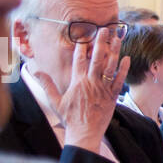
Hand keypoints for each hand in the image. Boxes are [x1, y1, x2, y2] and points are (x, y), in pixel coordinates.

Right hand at [33, 28, 130, 152]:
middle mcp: (91, 83)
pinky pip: (119, 80)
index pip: (79, 59)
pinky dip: (123, 69)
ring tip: (118, 38)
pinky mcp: (113, 97)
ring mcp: (103, 89)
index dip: (82, 46)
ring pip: (110, 66)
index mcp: (77, 82)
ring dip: (114, 51)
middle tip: (105, 29)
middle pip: (97, 58)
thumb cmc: (69, 119)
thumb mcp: (55, 101)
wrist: (84, 134)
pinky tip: (126, 58)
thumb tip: (35, 71)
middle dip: (101, 42)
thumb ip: (47, 84)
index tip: (85, 35)